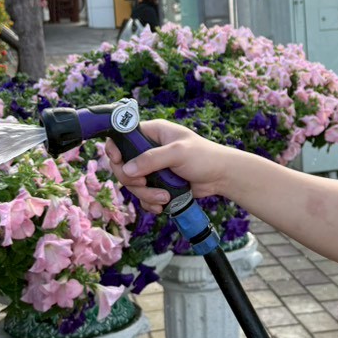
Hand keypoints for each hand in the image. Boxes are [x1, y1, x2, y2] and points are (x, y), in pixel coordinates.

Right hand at [103, 118, 234, 210]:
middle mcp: (148, 149)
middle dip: (132, 180)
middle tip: (144, 185)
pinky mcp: (158, 184)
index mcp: (152, 132)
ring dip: (145, 195)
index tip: (118, 161)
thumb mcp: (178, 153)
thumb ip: (151, 159)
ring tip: (164, 198)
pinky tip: (162, 205)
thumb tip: (127, 170)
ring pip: (133, 184)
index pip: (122, 136)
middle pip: (123, 165)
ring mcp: (152, 168)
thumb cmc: (204, 157)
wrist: (221, 176)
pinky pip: (143, 196)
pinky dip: (150, 203)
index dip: (115, 149)